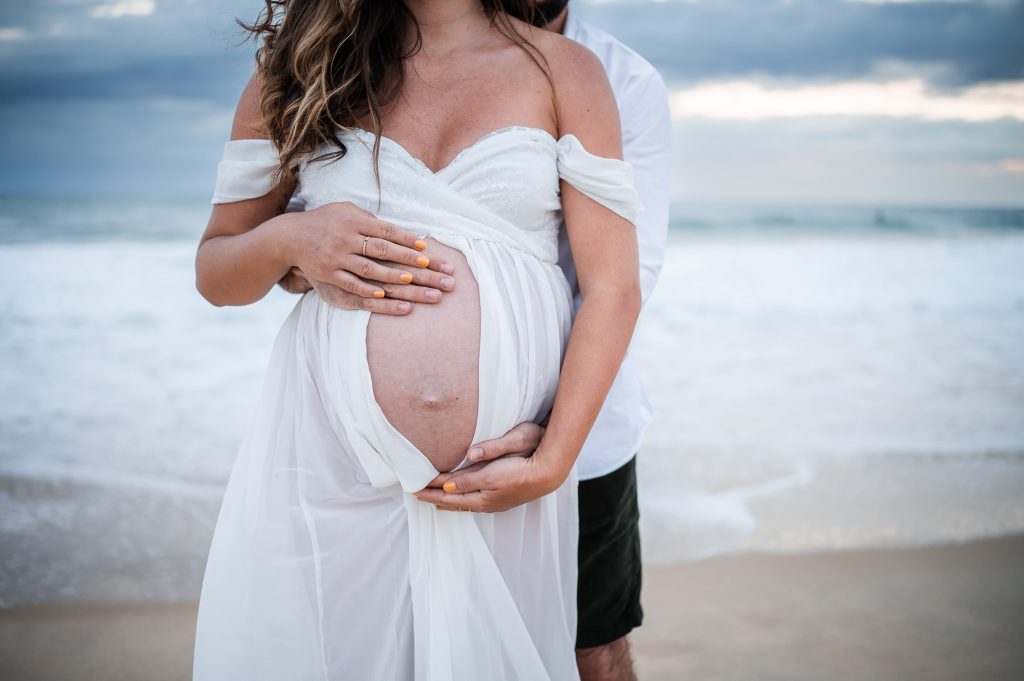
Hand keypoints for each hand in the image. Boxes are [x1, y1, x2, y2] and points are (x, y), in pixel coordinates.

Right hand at [280, 201, 455, 313]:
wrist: (290, 236)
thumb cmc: (325, 222)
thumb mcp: (344, 211)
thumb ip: (368, 219)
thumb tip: (396, 228)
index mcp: (354, 221)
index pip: (385, 230)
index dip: (406, 238)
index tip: (425, 247)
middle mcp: (346, 238)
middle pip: (382, 249)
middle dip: (407, 258)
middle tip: (429, 266)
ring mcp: (336, 257)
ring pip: (369, 268)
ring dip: (391, 275)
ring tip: (411, 281)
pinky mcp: (328, 274)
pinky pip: (350, 283)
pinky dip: (366, 289)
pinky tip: (383, 294)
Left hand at [412, 421, 553, 512]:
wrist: (547, 473)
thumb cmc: (520, 469)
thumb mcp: (491, 473)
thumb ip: (469, 479)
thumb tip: (447, 486)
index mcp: (482, 498)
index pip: (449, 495)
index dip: (431, 492)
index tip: (413, 489)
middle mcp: (486, 503)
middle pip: (454, 502)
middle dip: (435, 498)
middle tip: (417, 495)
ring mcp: (496, 500)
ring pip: (465, 501)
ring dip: (448, 499)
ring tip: (436, 500)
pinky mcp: (503, 494)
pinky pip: (474, 498)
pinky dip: (462, 497)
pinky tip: (463, 496)